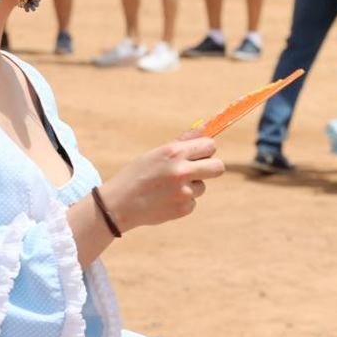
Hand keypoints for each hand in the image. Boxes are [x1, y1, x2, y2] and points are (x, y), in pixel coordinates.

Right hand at [98, 134, 225, 232]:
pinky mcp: (183, 208)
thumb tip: (205, 128)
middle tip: (198, 170)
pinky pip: (193, 201)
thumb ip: (182, 143)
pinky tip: (165, 200)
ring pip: (202, 186)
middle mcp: (181, 170)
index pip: (210, 145)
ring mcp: (184, 191)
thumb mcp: (156, 153)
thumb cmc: (137, 175)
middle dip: (211, 168)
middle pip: (218, 167)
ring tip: (168, 188)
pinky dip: (183, 201)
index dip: (206, 150)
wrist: (117, 205)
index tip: (201, 154)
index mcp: (174, 152)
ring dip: (191, 186)